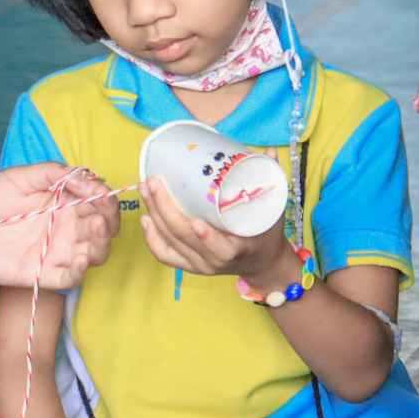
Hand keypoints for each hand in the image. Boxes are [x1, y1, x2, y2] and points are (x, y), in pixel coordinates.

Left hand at [0, 164, 117, 289]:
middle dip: (110, 220)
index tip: (100, 192)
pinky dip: (80, 271)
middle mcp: (66, 226)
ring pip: (95, 253)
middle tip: (102, 214)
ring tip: (96, 229)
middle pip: (104, 228)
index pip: (98, 201)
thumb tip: (87, 176)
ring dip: (102, 243)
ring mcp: (56, 251)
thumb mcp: (18, 177)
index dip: (105, 197)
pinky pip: (70, 278)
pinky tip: (80, 259)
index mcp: (63, 201)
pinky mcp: (43, 273)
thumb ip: (52, 172)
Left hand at [140, 175, 291, 280]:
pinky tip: (145, 218)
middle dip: (164, 208)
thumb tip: (269, 152)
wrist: (262, 262)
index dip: (207, 238)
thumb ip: (271, 181)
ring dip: (154, 214)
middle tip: (154, 181)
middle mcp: (215, 261)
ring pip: (170, 242)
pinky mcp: (189, 265)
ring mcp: (200, 265)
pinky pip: (165, 254)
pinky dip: (152, 237)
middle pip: (183, 237)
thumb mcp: (273, 210)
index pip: (220, 249)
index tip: (197, 222)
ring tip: (146, 189)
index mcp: (238, 249)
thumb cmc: (266, 232)